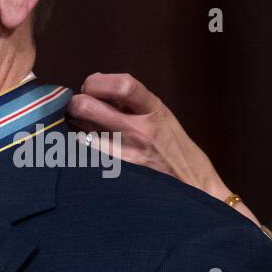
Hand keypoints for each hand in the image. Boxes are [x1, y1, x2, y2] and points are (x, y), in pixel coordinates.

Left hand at [67, 72, 260, 224]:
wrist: (196, 190)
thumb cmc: (175, 151)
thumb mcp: (162, 117)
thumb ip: (132, 102)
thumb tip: (95, 84)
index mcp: (154, 110)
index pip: (122, 84)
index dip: (96, 82)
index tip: (91, 86)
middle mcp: (140, 130)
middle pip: (87, 107)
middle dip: (75, 104)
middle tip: (78, 109)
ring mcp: (127, 155)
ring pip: (79, 133)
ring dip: (75, 129)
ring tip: (83, 131)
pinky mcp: (118, 175)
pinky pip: (86, 157)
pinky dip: (80, 150)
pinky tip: (85, 151)